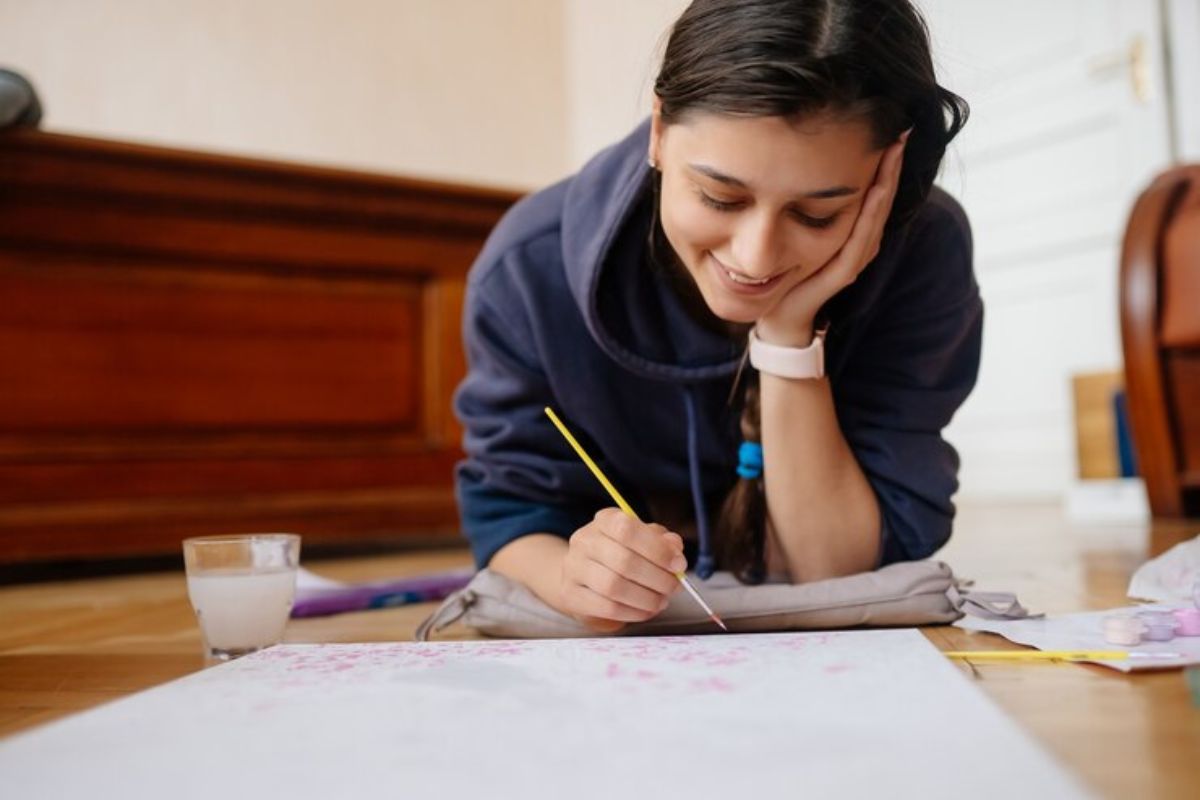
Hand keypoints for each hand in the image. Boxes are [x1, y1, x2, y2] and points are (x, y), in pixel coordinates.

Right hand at [557, 508, 684, 632]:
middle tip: (674, 587)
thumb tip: (675, 549)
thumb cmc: (620, 555)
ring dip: (646, 598)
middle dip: (657, 578)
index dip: (657, 549)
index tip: (679, 565)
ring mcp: (574, 568)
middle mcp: (584, 541)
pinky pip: (606, 608)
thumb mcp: (643, 539)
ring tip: (661, 601)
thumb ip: (661, 541)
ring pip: (614, 586)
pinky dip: (633, 612)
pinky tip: (645, 611)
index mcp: (604, 520)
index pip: (627, 529)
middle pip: (623, 561)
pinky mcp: (571, 594)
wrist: (582, 575)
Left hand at [756, 131, 909, 345]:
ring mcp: (852, 257)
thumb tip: (799, 160)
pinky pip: (859, 240)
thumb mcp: (798, 228)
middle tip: (902, 129)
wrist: (778, 314)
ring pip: (876, 215)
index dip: (886, 161)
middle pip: (882, 198)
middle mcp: (858, 242)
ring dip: (887, 184)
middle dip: (892, 165)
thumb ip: (806, 203)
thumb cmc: (789, 270)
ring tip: (894, 152)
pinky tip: (874, 192)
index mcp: (852, 230)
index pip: (875, 190)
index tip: (893, 127)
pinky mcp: (841, 272)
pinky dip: (869, 215)